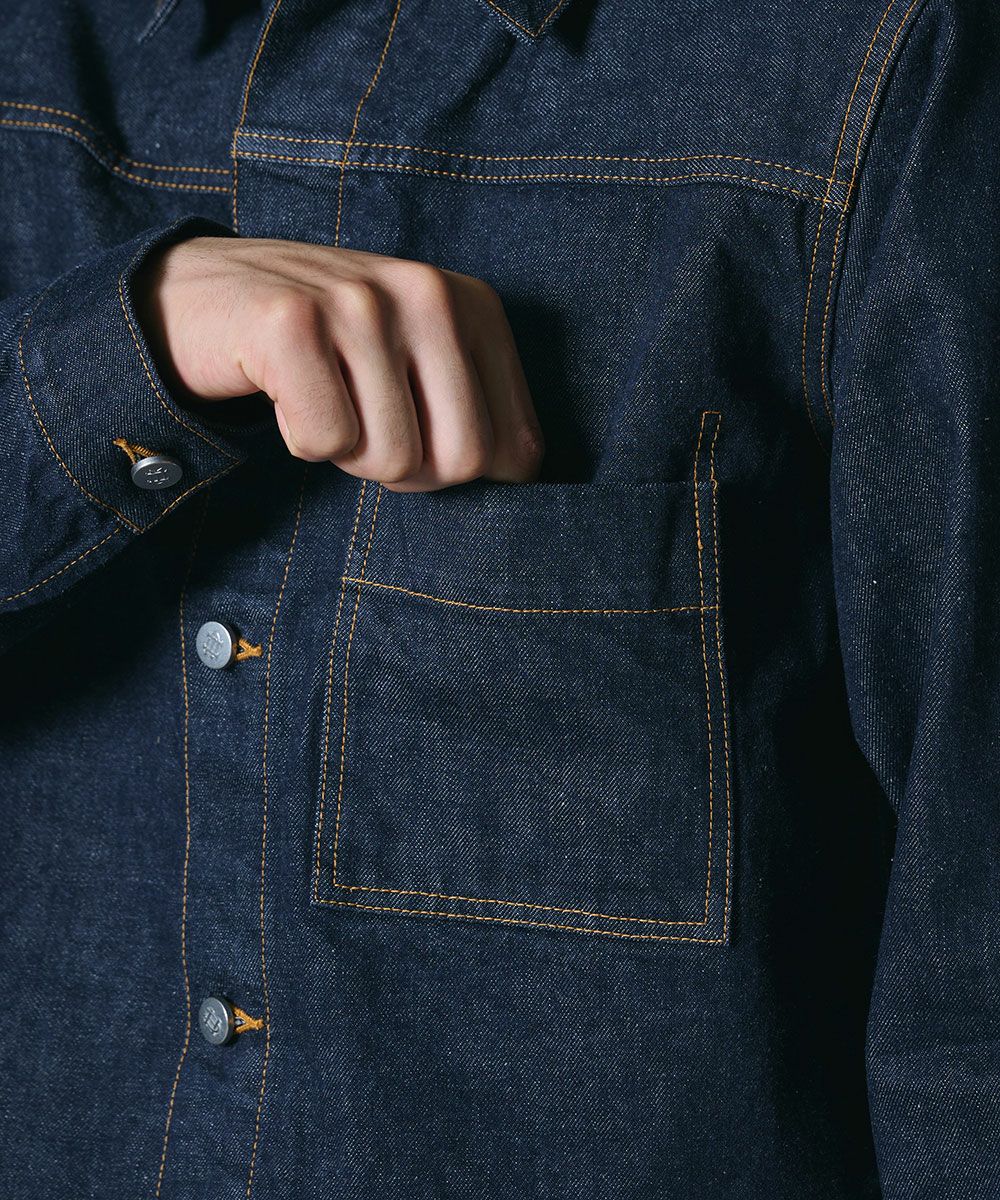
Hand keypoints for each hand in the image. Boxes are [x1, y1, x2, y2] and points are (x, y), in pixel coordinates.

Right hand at [133, 236, 543, 490]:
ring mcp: (360, 303)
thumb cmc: (328, 347)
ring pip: (391, 460)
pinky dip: (299, 440)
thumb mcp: (420, 363)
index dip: (457, 473)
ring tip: (322, 397)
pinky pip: (325, 442)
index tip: (413, 434)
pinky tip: (284, 390)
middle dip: (408, 473)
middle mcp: (428, 293)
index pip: (515, 449)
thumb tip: (518, 480)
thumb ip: (478, 414)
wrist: (203, 292)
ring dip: (347, 454)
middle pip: (460, 461)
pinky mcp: (292, 323)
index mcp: (475, 306)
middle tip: (363, 426)